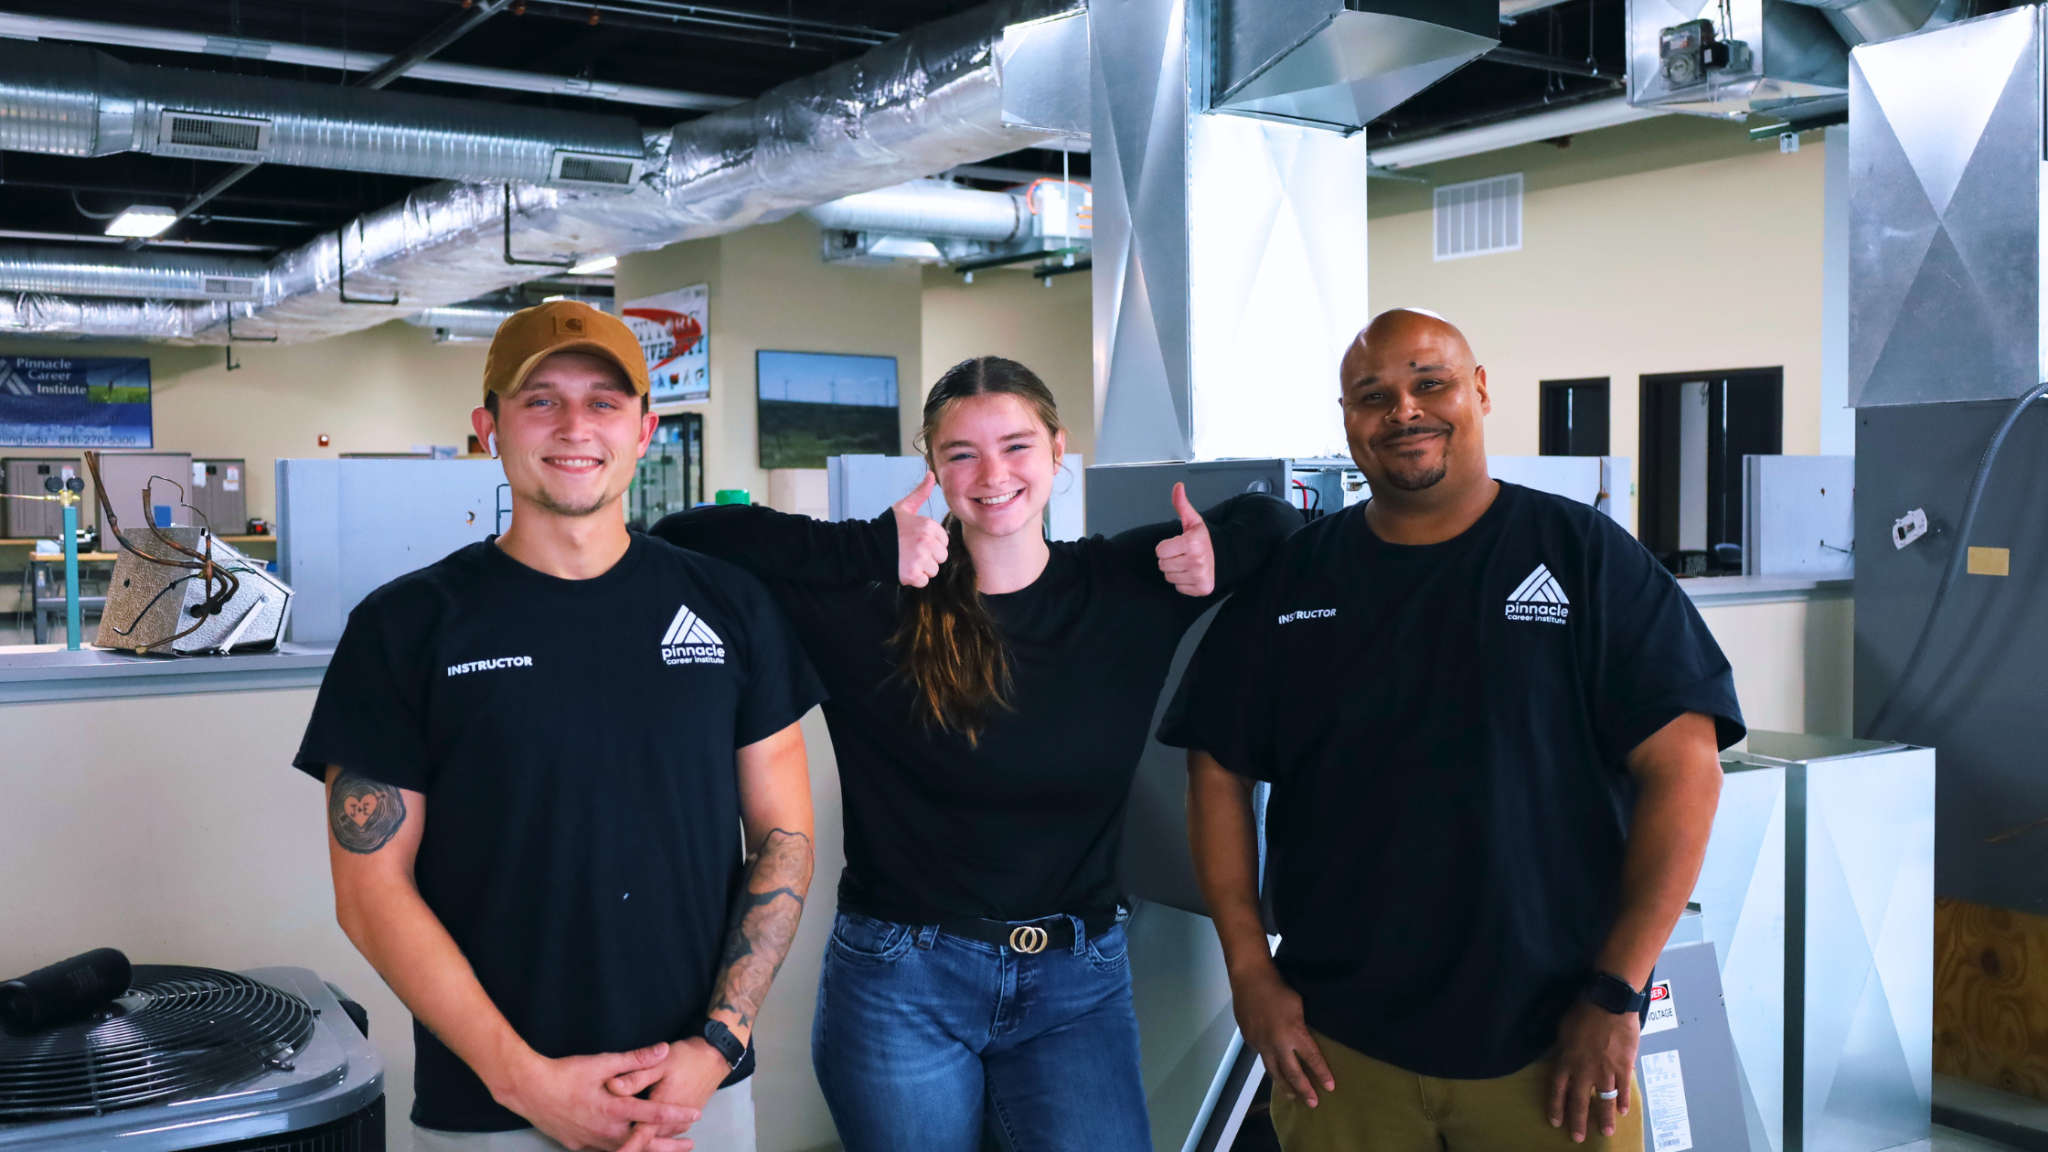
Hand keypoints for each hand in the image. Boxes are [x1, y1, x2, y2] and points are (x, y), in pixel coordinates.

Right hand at [492, 1044, 700, 1151]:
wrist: (529, 1090)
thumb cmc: (565, 1073)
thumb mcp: (602, 1062)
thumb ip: (635, 1059)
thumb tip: (663, 1050)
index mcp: (613, 1108)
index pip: (653, 1114)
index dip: (676, 1114)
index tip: (696, 1115)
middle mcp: (605, 1130)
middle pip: (644, 1143)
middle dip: (669, 1145)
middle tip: (690, 1144)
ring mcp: (591, 1141)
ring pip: (626, 1151)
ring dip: (648, 1150)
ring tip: (668, 1150)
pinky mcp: (579, 1145)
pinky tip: (631, 1149)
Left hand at [607, 1038, 733, 1151]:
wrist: (714, 1058)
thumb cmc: (686, 1059)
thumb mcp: (660, 1064)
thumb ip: (636, 1077)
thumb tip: (612, 1086)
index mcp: (662, 1110)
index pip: (640, 1137)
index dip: (627, 1148)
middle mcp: (672, 1123)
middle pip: (648, 1143)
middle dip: (632, 1147)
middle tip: (618, 1150)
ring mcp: (680, 1125)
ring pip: (658, 1141)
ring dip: (644, 1143)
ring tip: (626, 1146)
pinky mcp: (684, 1122)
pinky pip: (667, 1136)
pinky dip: (656, 1138)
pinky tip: (647, 1136)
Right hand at [893, 472, 948, 587]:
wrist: (865, 546)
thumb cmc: (887, 528)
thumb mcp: (904, 508)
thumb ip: (920, 493)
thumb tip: (931, 474)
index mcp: (928, 525)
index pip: (944, 542)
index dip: (931, 544)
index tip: (915, 541)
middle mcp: (927, 541)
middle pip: (941, 557)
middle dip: (928, 558)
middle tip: (910, 552)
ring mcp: (920, 558)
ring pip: (933, 570)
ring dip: (921, 569)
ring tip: (906, 560)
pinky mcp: (912, 574)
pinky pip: (923, 581)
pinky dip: (914, 579)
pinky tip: (903, 569)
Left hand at [1155, 483, 1215, 596]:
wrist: (1226, 555)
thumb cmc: (1205, 538)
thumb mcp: (1193, 521)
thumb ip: (1182, 504)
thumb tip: (1177, 486)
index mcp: (1191, 543)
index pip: (1160, 551)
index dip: (1167, 546)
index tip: (1178, 544)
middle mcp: (1196, 561)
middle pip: (1162, 565)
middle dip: (1170, 559)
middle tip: (1183, 554)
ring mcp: (1200, 576)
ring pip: (1169, 577)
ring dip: (1175, 571)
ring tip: (1188, 563)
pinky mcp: (1202, 588)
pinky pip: (1179, 587)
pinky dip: (1184, 582)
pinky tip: (1193, 573)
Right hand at [1229, 963, 1333, 1107]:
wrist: (1250, 979)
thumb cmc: (1280, 988)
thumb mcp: (1299, 1006)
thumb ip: (1301, 1026)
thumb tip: (1303, 1038)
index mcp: (1294, 1033)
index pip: (1312, 1059)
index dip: (1322, 1074)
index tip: (1330, 1087)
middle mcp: (1278, 1044)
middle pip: (1292, 1073)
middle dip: (1304, 1089)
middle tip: (1313, 1103)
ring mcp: (1261, 1044)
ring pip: (1274, 1071)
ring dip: (1284, 1085)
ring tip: (1292, 1095)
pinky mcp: (1250, 1040)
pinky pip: (1262, 1057)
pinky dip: (1270, 1066)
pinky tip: (1274, 1070)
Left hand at [1548, 999, 1639, 1142]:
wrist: (1608, 1003)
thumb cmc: (1583, 1011)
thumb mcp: (1564, 1030)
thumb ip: (1565, 1049)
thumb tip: (1565, 1059)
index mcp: (1566, 1061)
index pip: (1557, 1091)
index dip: (1556, 1108)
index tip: (1555, 1122)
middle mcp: (1584, 1071)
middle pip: (1579, 1102)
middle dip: (1577, 1122)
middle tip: (1577, 1137)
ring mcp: (1605, 1071)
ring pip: (1604, 1100)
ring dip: (1604, 1118)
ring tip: (1606, 1132)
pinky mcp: (1623, 1067)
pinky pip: (1623, 1089)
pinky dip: (1623, 1101)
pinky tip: (1623, 1111)